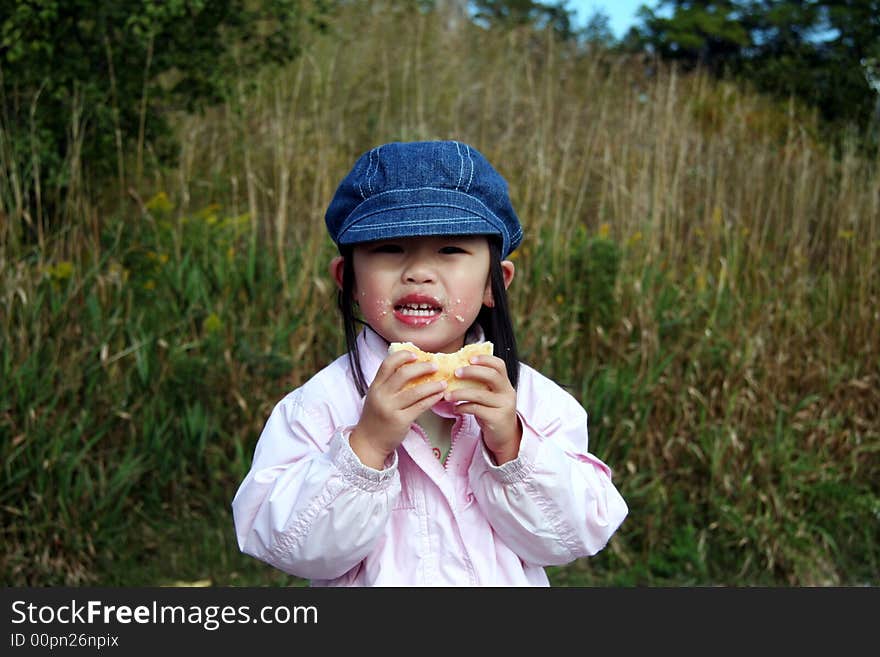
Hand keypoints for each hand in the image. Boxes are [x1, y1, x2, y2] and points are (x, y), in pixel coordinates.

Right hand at [350, 350, 447, 468]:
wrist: (369, 442)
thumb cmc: (376, 417)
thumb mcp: (376, 397)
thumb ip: (388, 384)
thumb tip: (412, 368)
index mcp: (375, 386)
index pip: (387, 364)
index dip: (402, 356)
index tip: (415, 355)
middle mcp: (381, 395)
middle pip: (403, 374)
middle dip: (422, 368)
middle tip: (435, 367)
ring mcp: (390, 408)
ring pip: (415, 391)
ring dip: (432, 385)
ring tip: (443, 382)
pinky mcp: (401, 421)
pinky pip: (420, 406)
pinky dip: (432, 399)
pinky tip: (440, 395)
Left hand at [443, 354, 521, 464]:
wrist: (504, 437)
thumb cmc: (492, 412)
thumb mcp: (490, 396)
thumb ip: (480, 384)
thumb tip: (455, 370)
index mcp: (505, 384)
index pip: (499, 365)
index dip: (485, 359)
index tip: (470, 358)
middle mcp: (507, 393)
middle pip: (492, 376)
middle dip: (472, 372)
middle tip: (455, 372)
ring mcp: (503, 406)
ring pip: (480, 395)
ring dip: (460, 393)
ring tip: (447, 395)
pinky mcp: (497, 419)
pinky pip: (476, 409)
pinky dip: (463, 407)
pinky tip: (456, 408)